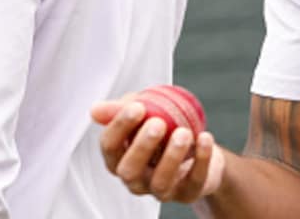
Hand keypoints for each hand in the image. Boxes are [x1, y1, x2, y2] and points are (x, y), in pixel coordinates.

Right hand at [91, 96, 223, 202]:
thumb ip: (120, 109)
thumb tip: (95, 110)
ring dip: (171, 157)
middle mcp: (135, 179)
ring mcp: (160, 190)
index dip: (120, 127)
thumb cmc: (161, 127)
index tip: (137, 107)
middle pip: (129, 171)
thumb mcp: (141, 111)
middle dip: (142, 146)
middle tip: (158, 122)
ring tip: (183, 132)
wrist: (196, 144)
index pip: (109, 147)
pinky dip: (200, 160)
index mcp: (119, 158)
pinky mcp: (187, 193)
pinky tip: (204, 138)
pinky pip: (193, 181)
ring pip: (160, 183)